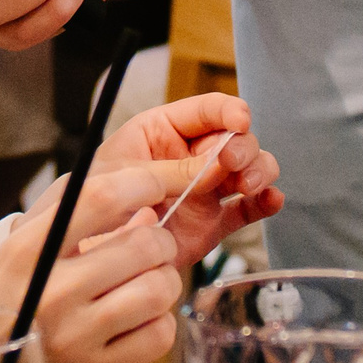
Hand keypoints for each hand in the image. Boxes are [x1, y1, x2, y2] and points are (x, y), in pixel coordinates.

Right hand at [0, 163, 187, 362]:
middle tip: (152, 244)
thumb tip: (140, 205)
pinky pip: (158, 336)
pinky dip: (158, 322)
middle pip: (143, 245)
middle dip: (159, 239)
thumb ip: (68, 223)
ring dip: (163, 280)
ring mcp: (76, 339)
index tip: (152, 185)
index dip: (140, 183)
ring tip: (146, 283)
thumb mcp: (8, 256)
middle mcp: (52, 293)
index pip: (100, 199)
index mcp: (24, 253)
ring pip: (158, 290)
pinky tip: (137, 321)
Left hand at [92, 94, 284, 266]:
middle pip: (236, 138)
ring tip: (249, 184)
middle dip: (243, 145)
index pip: (206, 110)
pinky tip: (271, 201)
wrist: (90, 252)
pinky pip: (248, 209)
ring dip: (259, 171)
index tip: (240, 119)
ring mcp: (207, 189)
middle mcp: (192, 155)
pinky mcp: (215, 222)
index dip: (228, 110)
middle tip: (233, 161)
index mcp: (164, 130)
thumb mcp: (123, 176)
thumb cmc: (93, 201)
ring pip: (250, 169)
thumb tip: (213, 165)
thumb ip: (169, 170)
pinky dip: (265, 204)